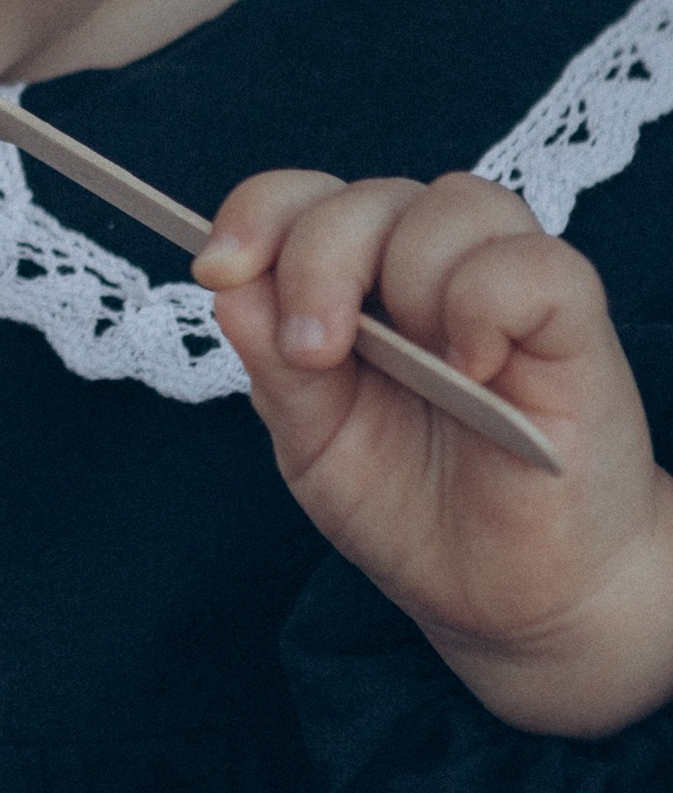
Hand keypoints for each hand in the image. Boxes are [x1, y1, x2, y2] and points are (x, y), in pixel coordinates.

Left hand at [197, 169, 672, 733]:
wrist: (509, 595)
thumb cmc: (412, 507)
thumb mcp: (315, 447)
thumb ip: (276, 369)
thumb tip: (229, 286)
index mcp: (357, 283)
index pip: (301, 200)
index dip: (257, 213)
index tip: (219, 270)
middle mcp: (429, 263)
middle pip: (364, 197)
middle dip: (317, 261)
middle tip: (316, 352)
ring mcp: (504, 283)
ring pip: (450, 203)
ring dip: (408, 279)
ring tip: (420, 370)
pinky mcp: (574, 321)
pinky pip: (533, 263)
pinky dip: (486, 303)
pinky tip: (473, 366)